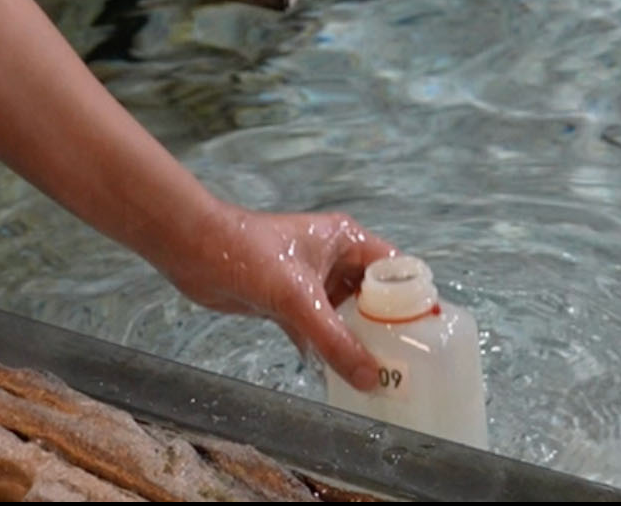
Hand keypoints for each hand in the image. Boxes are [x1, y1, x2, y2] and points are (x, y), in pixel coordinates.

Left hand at [160, 203, 396, 390]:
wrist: (193, 250)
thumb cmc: (247, 253)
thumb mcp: (297, 298)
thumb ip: (334, 340)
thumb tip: (369, 379)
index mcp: (345, 240)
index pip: (394, 269)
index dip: (412, 299)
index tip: (426, 336)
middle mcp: (333, 258)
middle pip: (373, 297)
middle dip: (387, 329)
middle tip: (406, 366)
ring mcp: (310, 282)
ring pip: (345, 317)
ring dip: (357, 344)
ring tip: (380, 379)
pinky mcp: (288, 303)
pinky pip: (319, 332)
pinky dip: (328, 352)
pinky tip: (339, 379)